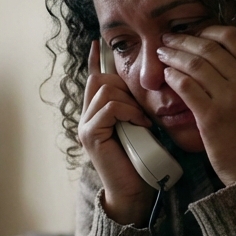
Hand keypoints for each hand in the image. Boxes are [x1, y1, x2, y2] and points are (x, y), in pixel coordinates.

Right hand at [79, 41, 155, 225]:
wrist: (135, 192)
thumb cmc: (142, 161)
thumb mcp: (141, 126)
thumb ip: (136, 107)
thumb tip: (148, 84)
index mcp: (97, 113)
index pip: (94, 78)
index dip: (95, 59)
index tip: (98, 42)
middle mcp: (87, 116)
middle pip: (101, 79)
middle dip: (124, 85)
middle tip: (141, 108)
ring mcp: (86, 125)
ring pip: (105, 90)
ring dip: (130, 102)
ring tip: (143, 121)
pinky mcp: (90, 134)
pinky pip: (109, 107)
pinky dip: (128, 112)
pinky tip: (140, 125)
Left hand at [157, 26, 235, 184]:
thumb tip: (213, 49)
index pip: (232, 36)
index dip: (207, 29)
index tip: (193, 31)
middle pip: (208, 47)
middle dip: (183, 39)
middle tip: (167, 38)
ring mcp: (230, 98)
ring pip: (194, 64)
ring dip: (173, 55)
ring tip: (161, 54)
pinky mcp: (211, 116)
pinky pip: (185, 86)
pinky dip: (172, 77)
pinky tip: (166, 75)